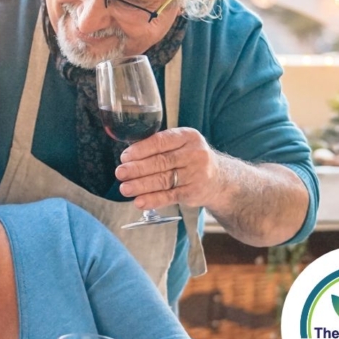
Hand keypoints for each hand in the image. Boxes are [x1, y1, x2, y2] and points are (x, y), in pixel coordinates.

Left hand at [116, 127, 234, 210]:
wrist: (219, 179)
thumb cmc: (189, 158)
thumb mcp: (180, 145)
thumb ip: (158, 147)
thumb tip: (127, 157)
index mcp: (187, 136)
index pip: (161, 142)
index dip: (141, 150)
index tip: (124, 157)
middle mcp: (195, 154)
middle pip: (161, 162)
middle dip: (137, 168)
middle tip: (120, 173)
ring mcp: (196, 174)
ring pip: (164, 180)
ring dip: (141, 185)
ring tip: (125, 188)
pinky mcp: (194, 192)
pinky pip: (170, 196)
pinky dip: (153, 200)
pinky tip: (140, 202)